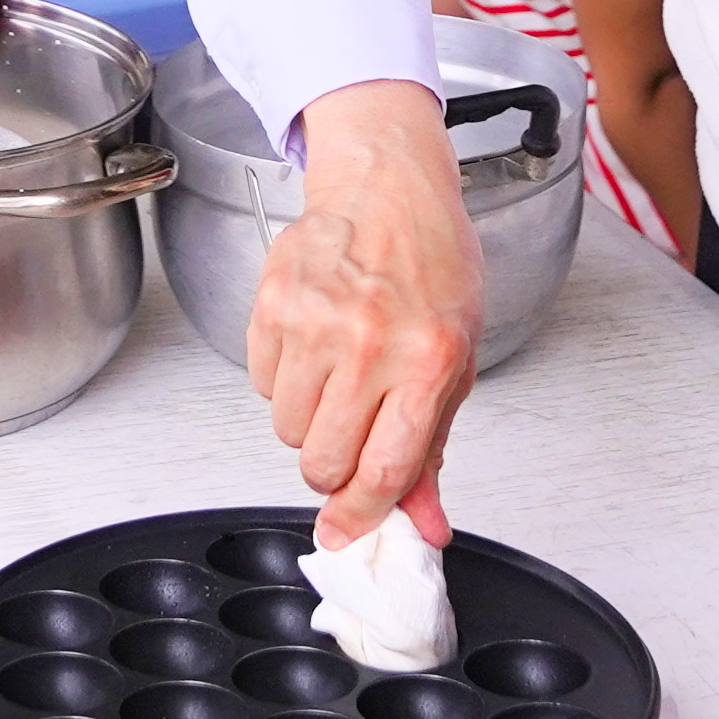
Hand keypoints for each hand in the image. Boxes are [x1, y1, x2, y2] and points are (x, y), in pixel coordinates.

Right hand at [248, 78, 480, 543]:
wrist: (389, 186)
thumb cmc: (432, 265)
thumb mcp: (456, 358)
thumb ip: (433, 450)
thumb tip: (423, 525)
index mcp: (429, 361)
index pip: (383, 472)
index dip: (360, 518)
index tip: (344, 532)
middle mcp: (370, 343)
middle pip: (323, 462)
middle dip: (333, 468)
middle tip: (351, 435)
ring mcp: (316, 322)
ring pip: (288, 430)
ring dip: (309, 422)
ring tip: (338, 376)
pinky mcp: (272, 304)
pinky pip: (262, 384)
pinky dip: (285, 380)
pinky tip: (315, 344)